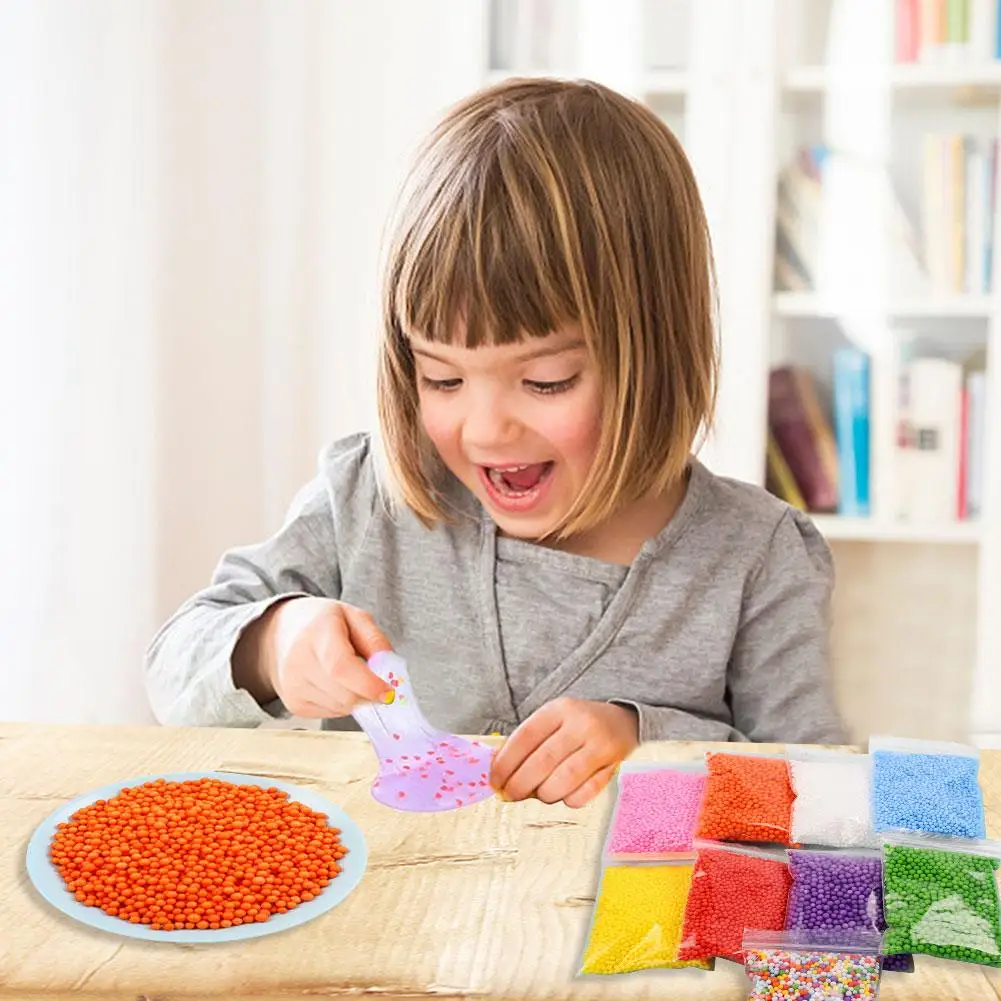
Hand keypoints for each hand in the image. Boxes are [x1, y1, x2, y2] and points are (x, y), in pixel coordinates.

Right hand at [243, 597, 393, 717]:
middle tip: (379, 684)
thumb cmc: (322, 623)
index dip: (368, 684)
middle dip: (369, 694)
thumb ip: (375, 640)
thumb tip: (390, 670)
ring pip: (340, 708)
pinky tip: (336, 685)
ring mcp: (293, 686)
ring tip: (351, 676)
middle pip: (344, 694)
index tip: (389, 692)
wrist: (281, 634)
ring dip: (357, 699)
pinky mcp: (293, 704)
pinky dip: (343, 704)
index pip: (340, 667)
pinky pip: (331, 713)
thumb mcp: (354, 616)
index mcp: (318, 632)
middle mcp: (298, 661)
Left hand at [489, 698, 638, 808]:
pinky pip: (585, 793)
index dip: (506, 762)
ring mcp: (599, 745)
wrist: (623, 720)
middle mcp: (581, 725)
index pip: (525, 737)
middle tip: (510, 795)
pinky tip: (563, 795)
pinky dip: (569, 800)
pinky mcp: (613, 766)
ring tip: (538, 794)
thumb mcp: (554, 719)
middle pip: (543, 761)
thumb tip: (499, 771)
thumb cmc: (578, 723)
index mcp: (559, 709)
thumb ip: (529, 741)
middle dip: (520, 784)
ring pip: (564, 780)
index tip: (494, 780)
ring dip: (544, 794)